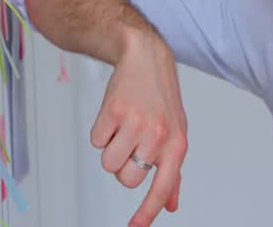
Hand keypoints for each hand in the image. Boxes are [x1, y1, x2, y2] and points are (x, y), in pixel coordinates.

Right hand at [89, 32, 188, 226]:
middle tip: (133, 143)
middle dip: (124, 167)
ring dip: (111, 150)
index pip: (163, 187)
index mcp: (177, 145)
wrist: (147, 60)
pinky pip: (95, 143)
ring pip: (108, 164)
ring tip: (124, 128)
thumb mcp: (177, 135)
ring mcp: (136, 123)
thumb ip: (173, 173)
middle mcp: (159, 136)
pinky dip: (101, 133)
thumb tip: (171, 206)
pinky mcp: (112, 112)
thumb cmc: (162, 102)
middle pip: (127, 180)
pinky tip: (115, 116)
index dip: (148, 212)